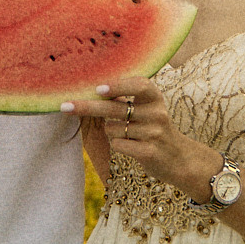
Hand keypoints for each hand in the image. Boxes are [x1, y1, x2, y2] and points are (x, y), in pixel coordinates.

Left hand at [68, 75, 218, 199]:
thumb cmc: (153, 128)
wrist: (178, 158)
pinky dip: (117, 144)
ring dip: (111, 131)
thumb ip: (124, 98)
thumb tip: (89, 90)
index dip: (119, 86)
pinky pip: (118, 145)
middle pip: (115, 108)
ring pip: (113, 129)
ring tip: (127, 134)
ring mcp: (155, 133)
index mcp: (154, 97)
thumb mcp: (146, 108)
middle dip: (87, 107)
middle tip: (65, 106)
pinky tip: (131, 146)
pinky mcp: (150, 152)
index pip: (139, 85)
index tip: (99, 88)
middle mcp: (157, 113)